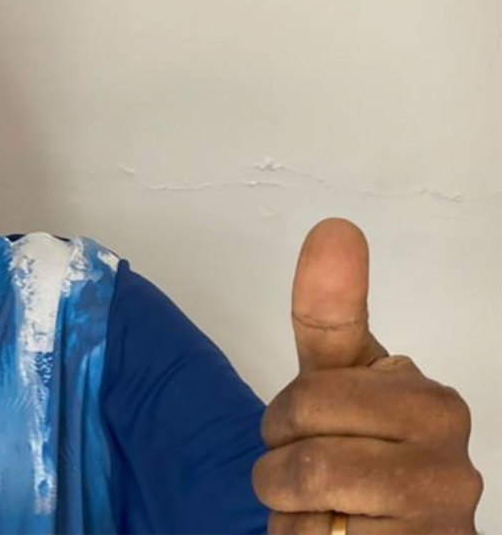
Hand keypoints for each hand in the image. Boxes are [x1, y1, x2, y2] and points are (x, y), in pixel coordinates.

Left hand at [253, 218, 481, 532]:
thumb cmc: (357, 464)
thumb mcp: (334, 388)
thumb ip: (330, 313)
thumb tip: (336, 226)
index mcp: (428, 399)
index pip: (313, 390)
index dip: (290, 417)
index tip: (316, 421)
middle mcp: (451, 452)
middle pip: (300, 422)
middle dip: (281, 456)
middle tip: (314, 476)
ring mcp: (442, 508)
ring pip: (305, 477)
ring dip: (289, 504)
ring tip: (327, 509)